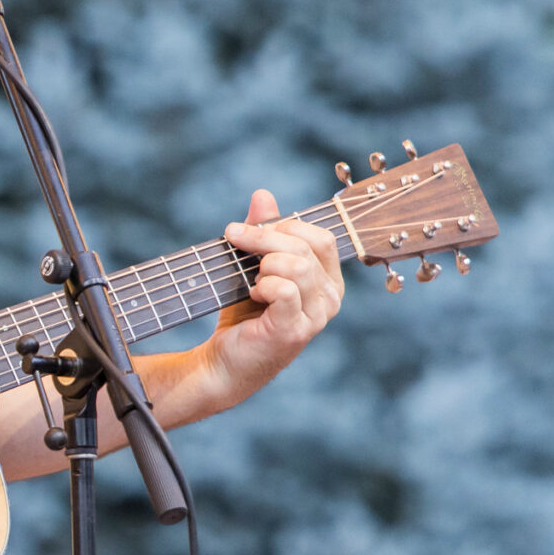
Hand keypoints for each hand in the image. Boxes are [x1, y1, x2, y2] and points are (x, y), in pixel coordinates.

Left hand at [199, 188, 343, 399]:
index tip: (248, 230)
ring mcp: (316, 317)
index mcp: (327, 280)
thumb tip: (263, 194)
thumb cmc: (243, 314)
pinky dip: (262, 285)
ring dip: (262, 264)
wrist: (223, 360)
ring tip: (249, 279)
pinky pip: (284, 290)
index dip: (284, 225)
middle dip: (263, 237)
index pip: (320, 237)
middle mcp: (331, 298)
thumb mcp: (253, 265)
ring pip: (297, 266)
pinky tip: (253, 295)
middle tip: (233, 238)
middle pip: (306, 247)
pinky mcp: (295, 331)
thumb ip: (263, 231)